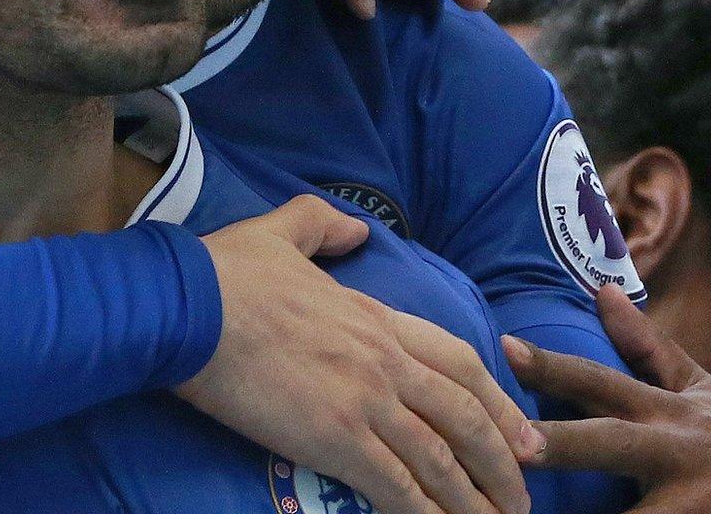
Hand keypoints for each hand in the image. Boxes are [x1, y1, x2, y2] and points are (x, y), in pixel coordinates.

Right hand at [180, 195, 540, 513]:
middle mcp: (383, 361)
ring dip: (473, 497)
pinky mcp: (335, 439)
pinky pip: (396, 485)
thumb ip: (321, 225)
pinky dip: (426, 512)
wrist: (188, 305)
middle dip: (500, 459)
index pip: (457, 360)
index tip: (519, 430)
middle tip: (522, 494)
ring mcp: (364, 401)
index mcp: (374, 316)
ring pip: (439, 458)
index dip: (497, 399)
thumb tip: (356, 229)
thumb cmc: (224, 271)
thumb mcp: (280, 232)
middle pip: (464, 416)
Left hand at [506, 285, 710, 512]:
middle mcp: (673, 452)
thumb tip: (602, 290)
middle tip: (517, 445)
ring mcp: (691, 503)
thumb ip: (647, 349)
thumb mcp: (700, 392)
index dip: (553, 365)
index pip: (600, 381)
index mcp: (664, 413)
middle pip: (611, 444)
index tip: (505, 348)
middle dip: (566, 445)